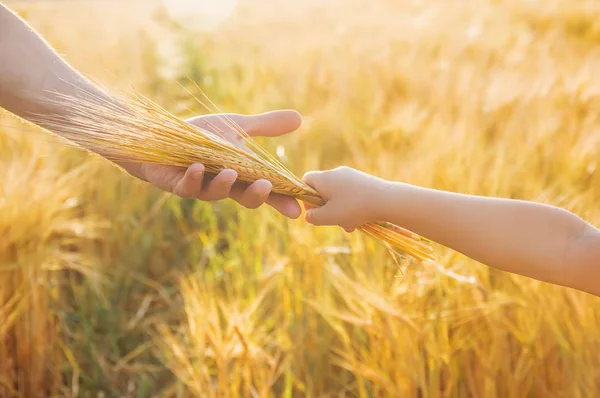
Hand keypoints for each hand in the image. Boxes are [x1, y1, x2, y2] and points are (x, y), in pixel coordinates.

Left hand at [120, 110, 302, 218]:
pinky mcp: (176, 184)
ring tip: (230, 173)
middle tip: (266, 187)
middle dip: (256, 196)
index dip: (281, 201)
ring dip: (224, 184)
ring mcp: (200, 187)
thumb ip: (266, 126)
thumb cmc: (198, 135)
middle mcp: (222, 185)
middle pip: (244, 198)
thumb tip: (300, 118)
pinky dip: (193, 178)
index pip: (265, 190)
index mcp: (240, 175)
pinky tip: (197, 167)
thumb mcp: (236, 127)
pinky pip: (186, 187)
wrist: (158, 136)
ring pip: (215, 194)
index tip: (297, 209)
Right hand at [302, 166, 385, 231]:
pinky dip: (351, 207)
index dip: (305, 197)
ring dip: (340, 212)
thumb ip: (314, 217)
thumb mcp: (329, 217)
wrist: (386, 200)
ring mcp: (351, 175)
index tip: (314, 211)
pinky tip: (360, 220)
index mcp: (324, 178)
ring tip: (350, 225)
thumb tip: (309, 216)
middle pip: (323, 190)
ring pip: (338, 195)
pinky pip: (350, 194)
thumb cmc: (354, 208)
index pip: (306, 181)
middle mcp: (336, 173)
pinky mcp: (363, 181)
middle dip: (326, 209)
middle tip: (334, 221)